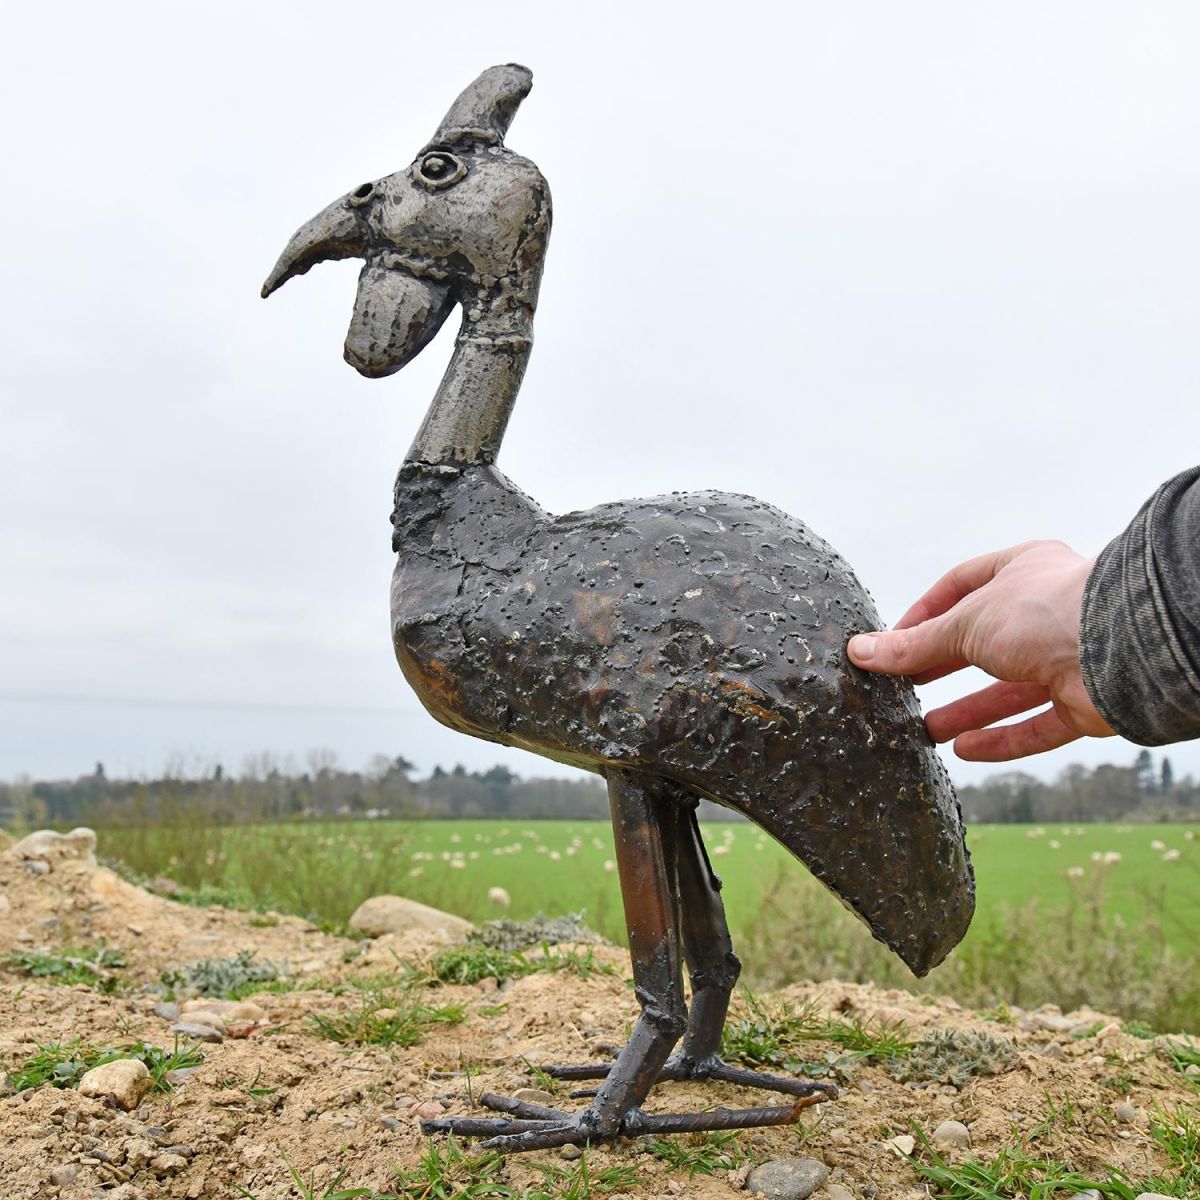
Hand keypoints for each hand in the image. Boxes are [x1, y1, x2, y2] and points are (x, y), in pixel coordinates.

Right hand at [847, 540, 1115, 760]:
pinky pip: (1038, 725)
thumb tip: (860, 652)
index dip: (925, 613)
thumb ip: (914, 645)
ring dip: (967, 710)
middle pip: (982, 642)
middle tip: (903, 686)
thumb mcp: (963, 625)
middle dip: (942, 667)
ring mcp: (1068, 658)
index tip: (893, 641)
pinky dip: (1002, 739)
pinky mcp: (1086, 702)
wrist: (1124, 649)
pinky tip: (965, 751)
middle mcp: (1046, 612)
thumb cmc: (1045, 612)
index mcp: (1022, 572)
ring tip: (924, 729)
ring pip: (1009, 689)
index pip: (962, 587)